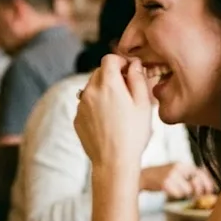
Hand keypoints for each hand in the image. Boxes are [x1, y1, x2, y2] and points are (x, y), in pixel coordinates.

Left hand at [74, 55, 156, 173]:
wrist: (113, 162)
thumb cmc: (133, 134)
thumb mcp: (143, 104)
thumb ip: (138, 79)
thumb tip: (133, 64)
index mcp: (107, 84)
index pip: (109, 58)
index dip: (121, 62)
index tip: (129, 71)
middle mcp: (89, 91)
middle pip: (99, 72)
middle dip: (112, 76)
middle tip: (127, 91)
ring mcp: (81, 106)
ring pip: (91, 88)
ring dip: (103, 90)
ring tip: (118, 109)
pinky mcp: (77, 119)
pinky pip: (86, 104)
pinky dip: (96, 105)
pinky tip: (108, 120)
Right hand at [141, 163, 215, 198]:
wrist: (144, 176)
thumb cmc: (162, 176)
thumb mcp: (177, 172)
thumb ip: (190, 176)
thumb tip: (207, 188)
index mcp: (183, 164)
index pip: (200, 173)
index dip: (208, 183)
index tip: (210, 191)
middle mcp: (178, 168)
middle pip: (196, 183)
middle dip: (197, 191)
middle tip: (194, 194)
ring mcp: (171, 175)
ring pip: (187, 191)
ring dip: (183, 193)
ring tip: (175, 189)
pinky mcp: (165, 183)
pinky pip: (178, 194)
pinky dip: (175, 195)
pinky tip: (169, 191)